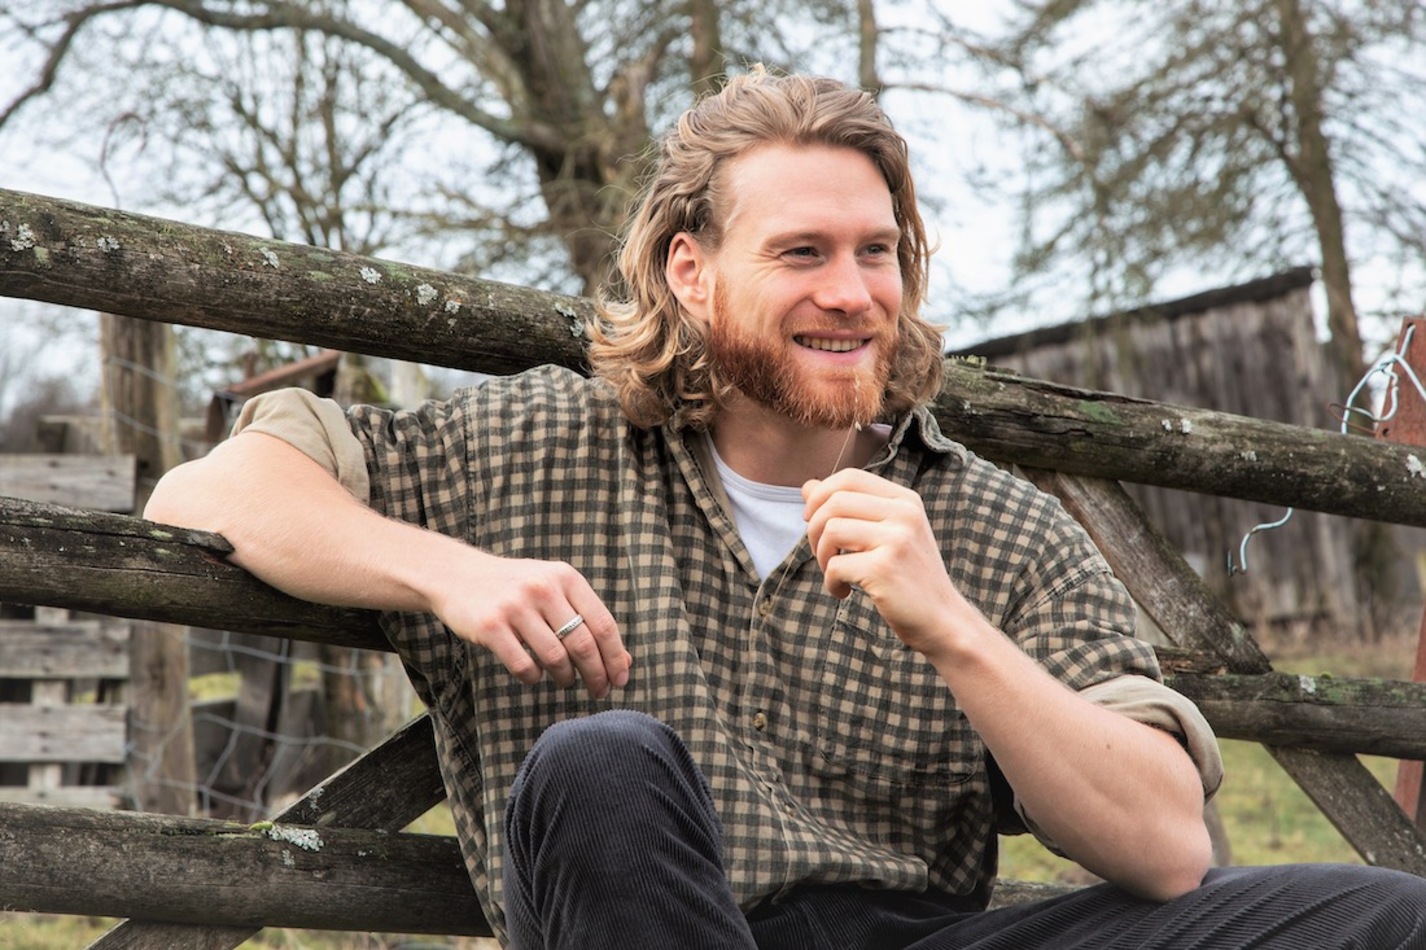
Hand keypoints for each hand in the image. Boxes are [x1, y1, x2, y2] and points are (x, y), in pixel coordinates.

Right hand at [424, 549, 629, 699]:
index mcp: (565, 577)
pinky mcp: (491, 626)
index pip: (603, 624)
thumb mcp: (554, 591)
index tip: (621, 679)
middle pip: (583, 644)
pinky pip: (524, 666)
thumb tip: (624, 661)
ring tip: (566, 680)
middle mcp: (543, 588)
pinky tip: (535, 675)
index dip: (616, 657)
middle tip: (600, 691)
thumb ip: (586, 619)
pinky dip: (535, 678)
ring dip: (566, 677)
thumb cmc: (517, 589)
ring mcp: (515, 607)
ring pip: (556, 658)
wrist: (458, 576)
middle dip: (597, 674)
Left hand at [802, 469, 961, 655]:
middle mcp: (904, 514)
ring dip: (821, 556)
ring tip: (834, 573)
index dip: (821, 494)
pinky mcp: (883, 568)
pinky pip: (834, 565)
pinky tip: (843, 592)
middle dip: (815, 528)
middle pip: (835, 502)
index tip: (811, 519)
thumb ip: (850, 508)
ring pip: (831, 530)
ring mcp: (896, 540)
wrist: (941, 619)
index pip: (850, 478)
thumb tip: (807, 486)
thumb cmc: (908, 576)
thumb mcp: (887, 534)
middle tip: (822, 554)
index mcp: (906, 500)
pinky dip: (830, 582)